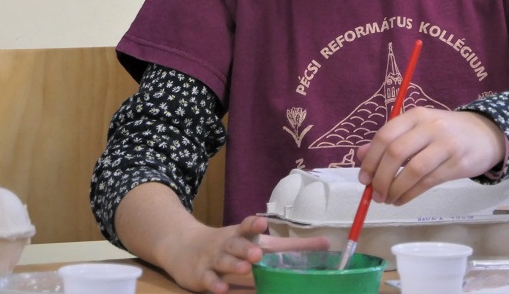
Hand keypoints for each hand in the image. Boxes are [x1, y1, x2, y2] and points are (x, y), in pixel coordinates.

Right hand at [116, 182, 329, 293]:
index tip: (263, 222)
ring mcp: (212, 260)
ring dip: (234, 265)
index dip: (255, 224)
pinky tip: (222, 288)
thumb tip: (325, 244)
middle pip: (236, 244)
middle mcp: (227, 245)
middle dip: (247, 248)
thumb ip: (287, 246)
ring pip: (223, 262)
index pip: (248, 227)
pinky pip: (209, 280)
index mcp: (240, 235)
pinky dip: (215, 284)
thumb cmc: (228, 244)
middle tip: (258, 253)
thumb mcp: (253, 240)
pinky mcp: (201, 276)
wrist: (183, 246)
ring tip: (245, 268)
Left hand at [356, 108, 505, 205]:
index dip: (370, 159)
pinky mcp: (456, 164)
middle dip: (380, 178)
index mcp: (416, 115)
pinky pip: (427, 182)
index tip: (363, 178)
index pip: (385, 136)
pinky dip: (409, 194)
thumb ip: (390, 140)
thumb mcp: (418, 128)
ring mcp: (445, 145)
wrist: (486, 134)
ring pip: (413, 170)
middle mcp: (430, 127)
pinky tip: (401, 200)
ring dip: (395, 189)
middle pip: (396, 153)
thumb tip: (360, 156)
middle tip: (374, 194)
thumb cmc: (445, 132)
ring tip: (387, 200)